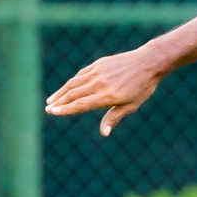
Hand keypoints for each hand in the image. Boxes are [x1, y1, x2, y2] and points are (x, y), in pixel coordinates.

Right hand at [45, 46, 168, 135]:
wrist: (148, 62)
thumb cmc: (142, 87)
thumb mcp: (131, 106)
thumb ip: (114, 118)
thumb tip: (103, 134)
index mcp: (107, 96)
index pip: (80, 104)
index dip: (65, 109)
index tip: (53, 112)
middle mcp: (99, 83)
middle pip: (73, 94)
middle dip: (59, 102)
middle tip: (48, 109)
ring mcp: (98, 72)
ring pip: (74, 83)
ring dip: (61, 92)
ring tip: (51, 99)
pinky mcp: (99, 64)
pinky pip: (81, 74)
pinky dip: (72, 82)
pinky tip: (67, 88)